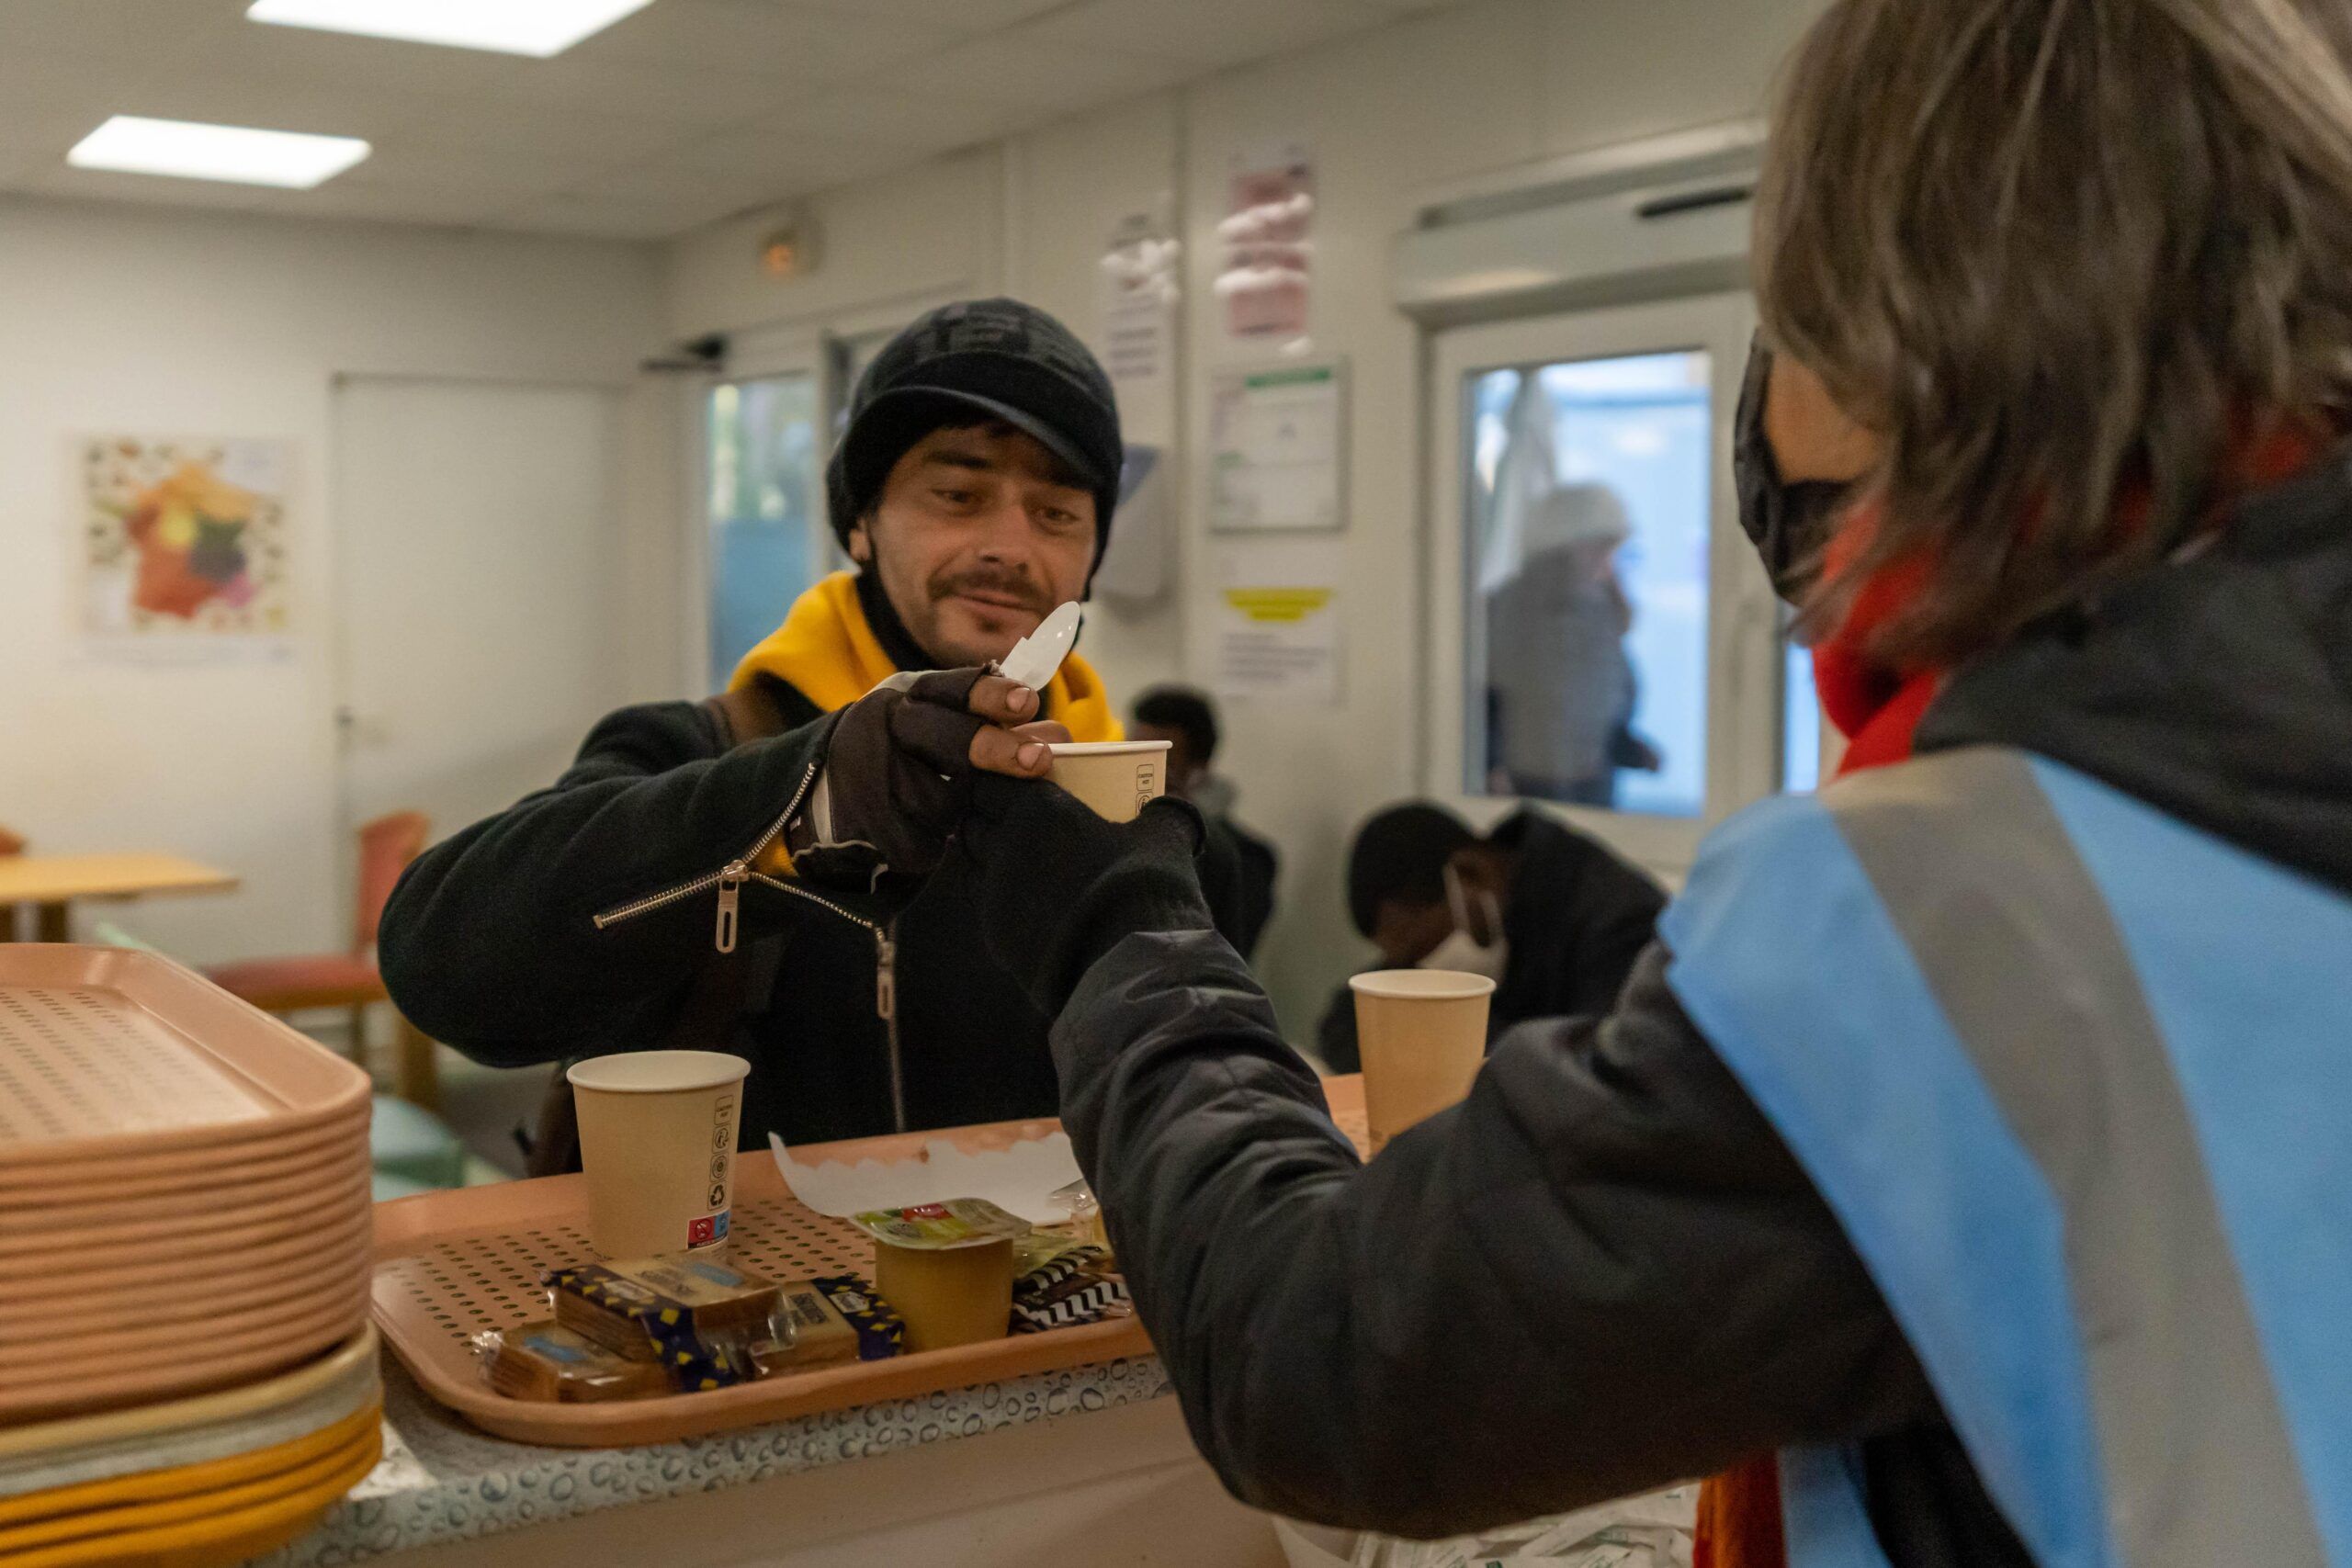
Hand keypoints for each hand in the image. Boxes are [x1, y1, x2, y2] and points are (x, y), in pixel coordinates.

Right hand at [800, 668, 1069, 883]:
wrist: (825, 790)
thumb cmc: (906, 751)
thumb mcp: (937, 719)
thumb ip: (994, 723)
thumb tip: (1056, 736)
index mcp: (911, 695)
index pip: (953, 687)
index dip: (991, 696)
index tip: (1027, 704)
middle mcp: (887, 726)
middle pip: (944, 736)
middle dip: (993, 749)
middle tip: (1038, 762)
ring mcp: (871, 774)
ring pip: (939, 797)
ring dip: (968, 808)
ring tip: (978, 813)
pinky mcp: (864, 821)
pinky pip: (919, 840)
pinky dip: (941, 844)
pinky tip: (949, 842)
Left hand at [958, 775, 1213, 1012]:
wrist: (1129, 965)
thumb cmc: (1145, 886)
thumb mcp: (1163, 836)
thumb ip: (1161, 812)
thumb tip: (1169, 805)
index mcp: (1037, 808)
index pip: (990, 780)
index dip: (998, 779)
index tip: (1017, 784)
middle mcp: (1005, 846)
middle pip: (974, 818)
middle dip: (988, 813)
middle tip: (1014, 816)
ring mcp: (996, 892)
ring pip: (971, 859)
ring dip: (988, 852)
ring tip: (1017, 857)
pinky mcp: (996, 934)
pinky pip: (984, 902)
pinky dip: (997, 893)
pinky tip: (1025, 899)